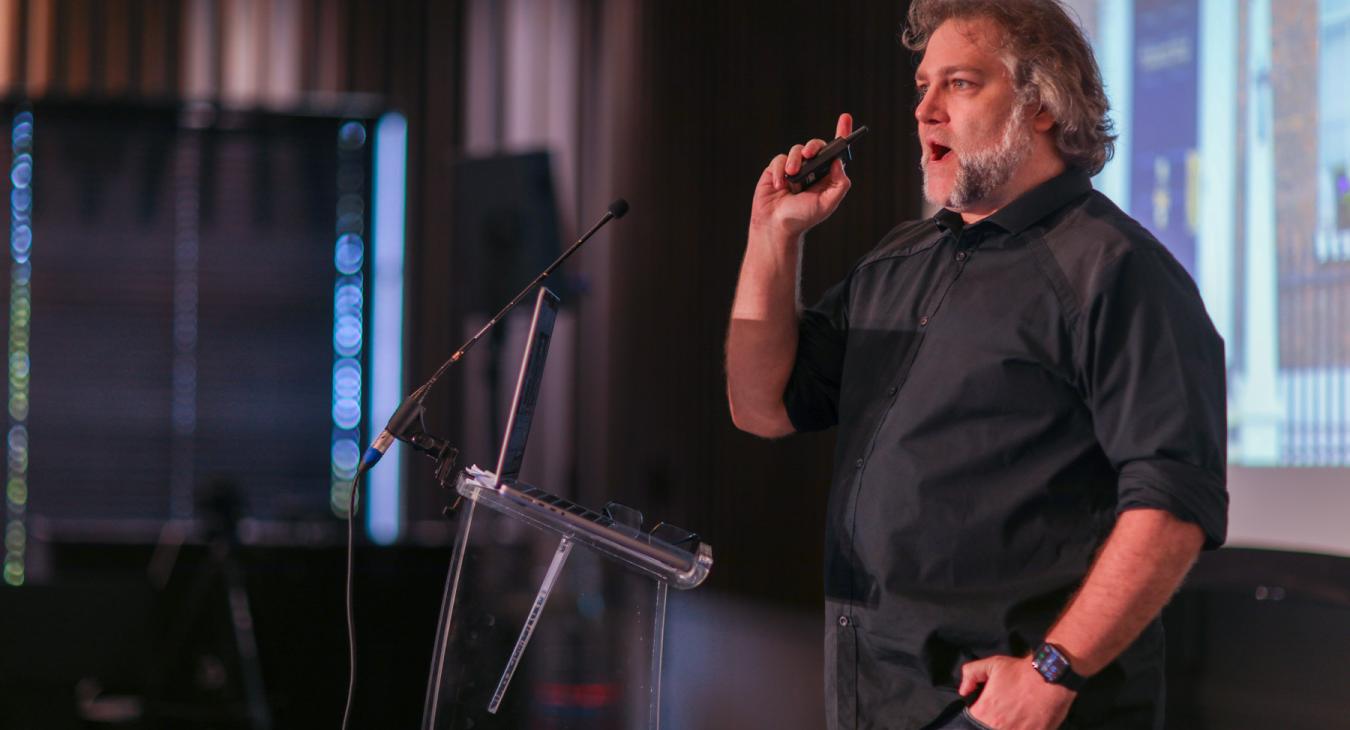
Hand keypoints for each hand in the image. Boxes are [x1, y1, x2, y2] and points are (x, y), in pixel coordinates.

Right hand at [749, 113, 852, 240]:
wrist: (776, 226)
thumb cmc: (803, 218)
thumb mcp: (827, 203)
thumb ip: (839, 184)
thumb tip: (839, 162)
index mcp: (826, 176)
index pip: (836, 152)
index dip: (842, 133)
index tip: (845, 118)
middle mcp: (811, 169)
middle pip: (816, 146)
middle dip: (814, 145)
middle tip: (809, 154)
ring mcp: (793, 169)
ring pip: (796, 151)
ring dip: (794, 161)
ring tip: (791, 176)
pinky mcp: (776, 170)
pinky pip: (779, 160)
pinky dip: (779, 171)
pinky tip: (779, 185)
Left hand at [959, 655, 1074, 729]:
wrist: (1051, 676)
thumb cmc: (1020, 671)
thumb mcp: (991, 665)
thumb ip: (971, 674)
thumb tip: (963, 691)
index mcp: (985, 711)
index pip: (971, 723)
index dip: (977, 718)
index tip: (985, 713)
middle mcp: (999, 726)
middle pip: (986, 728)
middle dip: (992, 723)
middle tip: (1002, 714)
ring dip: (1007, 727)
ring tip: (1013, 718)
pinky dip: (1022, 728)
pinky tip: (1025, 723)